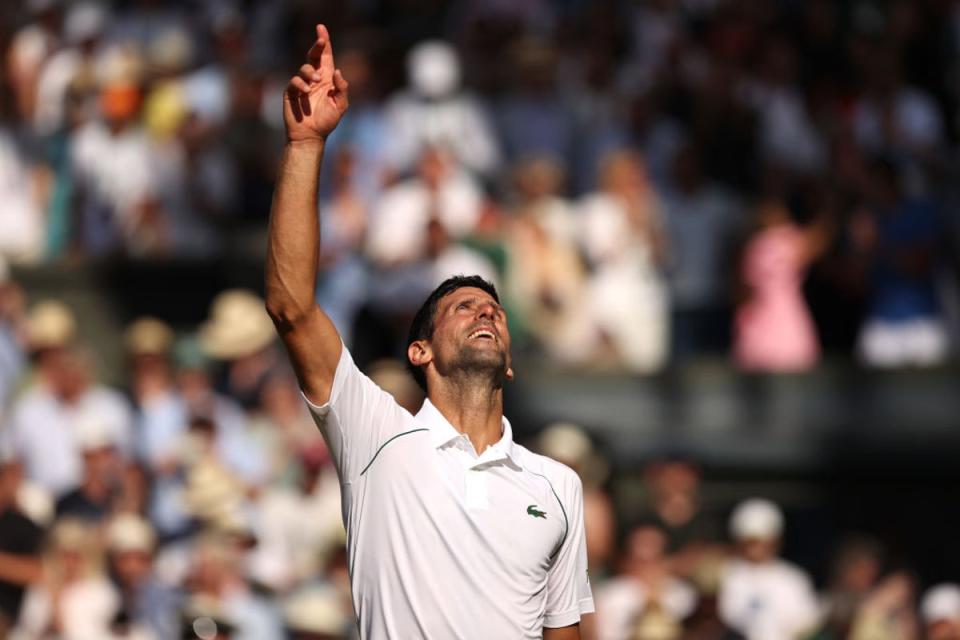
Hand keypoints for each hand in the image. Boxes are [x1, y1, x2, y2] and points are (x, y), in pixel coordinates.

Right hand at [283, 24, 348, 142]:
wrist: (311, 136)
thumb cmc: (326, 122)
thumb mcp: (340, 106)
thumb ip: (342, 89)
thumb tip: (338, 72)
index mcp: (327, 79)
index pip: (326, 57)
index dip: (324, 43)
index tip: (322, 29)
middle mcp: (314, 79)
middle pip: (313, 57)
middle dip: (317, 46)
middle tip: (320, 40)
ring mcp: (302, 84)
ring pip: (304, 68)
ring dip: (311, 72)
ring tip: (316, 82)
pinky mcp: (291, 92)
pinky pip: (294, 81)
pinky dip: (300, 84)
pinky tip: (306, 91)